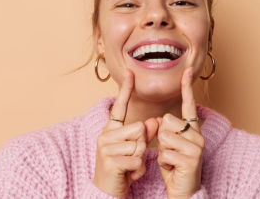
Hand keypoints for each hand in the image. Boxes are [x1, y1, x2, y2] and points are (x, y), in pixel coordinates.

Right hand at [94, 69, 158, 197]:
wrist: (107, 192)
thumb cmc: (122, 169)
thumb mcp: (134, 149)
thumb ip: (143, 134)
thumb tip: (154, 121)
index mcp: (111, 130)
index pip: (119, 106)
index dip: (125, 89)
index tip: (130, 71)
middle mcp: (105, 136)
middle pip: (138, 128)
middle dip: (142, 144)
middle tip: (133, 157)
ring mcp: (106, 149)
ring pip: (139, 144)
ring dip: (140, 158)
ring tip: (130, 166)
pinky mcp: (110, 162)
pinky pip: (137, 159)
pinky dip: (138, 170)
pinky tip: (130, 174)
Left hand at [156, 67, 204, 198]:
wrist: (183, 190)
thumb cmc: (174, 166)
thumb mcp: (167, 145)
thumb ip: (165, 130)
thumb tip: (160, 120)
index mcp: (192, 129)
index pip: (189, 105)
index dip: (187, 87)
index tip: (187, 70)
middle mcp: (198, 135)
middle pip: (166, 121)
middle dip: (160, 138)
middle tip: (169, 152)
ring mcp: (196, 147)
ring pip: (164, 137)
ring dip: (162, 151)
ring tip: (171, 160)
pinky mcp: (192, 159)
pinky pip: (165, 153)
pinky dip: (164, 163)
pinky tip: (173, 168)